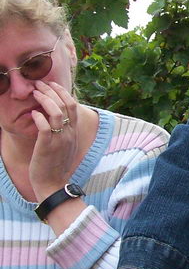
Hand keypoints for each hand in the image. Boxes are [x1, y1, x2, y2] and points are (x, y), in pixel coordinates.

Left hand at [29, 80, 78, 199]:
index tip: (52, 84)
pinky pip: (45, 127)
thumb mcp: (65, 145)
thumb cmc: (55, 165)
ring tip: (35, 92)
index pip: (73, 105)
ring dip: (45, 99)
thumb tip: (55, 115)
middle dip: (52, 90)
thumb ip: (64, 130)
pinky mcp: (48, 146)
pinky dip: (39, 117)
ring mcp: (60, 140)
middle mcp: (69, 133)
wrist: (53, 185)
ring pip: (57, 112)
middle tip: (40, 83)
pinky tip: (33, 114)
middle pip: (65, 104)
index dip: (63, 91)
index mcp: (74, 131)